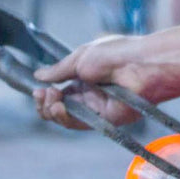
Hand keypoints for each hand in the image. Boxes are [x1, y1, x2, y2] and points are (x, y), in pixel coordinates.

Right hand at [32, 35, 149, 129]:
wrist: (141, 63)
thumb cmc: (117, 53)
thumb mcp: (82, 57)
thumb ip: (60, 70)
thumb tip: (39, 75)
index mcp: (86, 76)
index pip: (60, 91)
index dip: (46, 92)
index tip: (38, 88)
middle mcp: (90, 93)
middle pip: (59, 107)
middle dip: (44, 103)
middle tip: (42, 94)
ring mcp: (97, 107)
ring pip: (66, 118)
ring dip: (51, 111)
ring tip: (50, 99)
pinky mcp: (105, 119)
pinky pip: (79, 124)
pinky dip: (64, 118)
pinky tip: (58, 106)